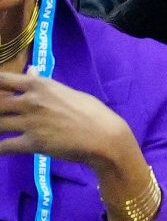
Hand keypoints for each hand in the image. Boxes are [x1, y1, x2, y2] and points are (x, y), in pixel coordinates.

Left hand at [0, 69, 131, 170]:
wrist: (102, 135)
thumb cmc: (90, 110)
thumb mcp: (68, 92)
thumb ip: (44, 84)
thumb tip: (30, 72)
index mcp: (40, 85)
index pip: (4, 80)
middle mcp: (31, 101)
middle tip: (1, 115)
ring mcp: (30, 123)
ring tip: (0, 130)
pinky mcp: (31, 144)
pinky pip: (4, 147)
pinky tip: (0, 148)